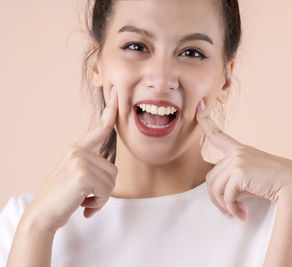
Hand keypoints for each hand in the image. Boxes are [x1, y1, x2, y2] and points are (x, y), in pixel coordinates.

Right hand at [22, 86, 118, 232]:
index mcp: (77, 149)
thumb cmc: (61, 197)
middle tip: (87, 197)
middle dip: (105, 189)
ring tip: (84, 201)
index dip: (111, 111)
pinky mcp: (82, 175)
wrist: (42, 215)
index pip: (100, 128)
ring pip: (112, 181)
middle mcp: (78, 151)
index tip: (117, 94)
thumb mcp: (75, 175)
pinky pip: (106, 191)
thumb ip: (91, 166)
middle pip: (113, 169)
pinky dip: (98, 204)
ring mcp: (79, 161)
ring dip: (101, 197)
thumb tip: (111, 171)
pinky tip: (84, 207)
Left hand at [195, 98, 291, 221]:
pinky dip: (232, 209)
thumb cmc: (276, 183)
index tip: (199, 108)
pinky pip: (227, 196)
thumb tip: (220, 196)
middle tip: (226, 209)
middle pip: (211, 177)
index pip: (219, 135)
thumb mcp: (253, 176)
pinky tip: (242, 214)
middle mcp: (237, 152)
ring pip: (216, 188)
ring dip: (224, 205)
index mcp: (240, 150)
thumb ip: (236, 178)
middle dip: (216, 197)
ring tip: (235, 212)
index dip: (206, 121)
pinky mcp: (239, 172)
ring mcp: (238, 160)